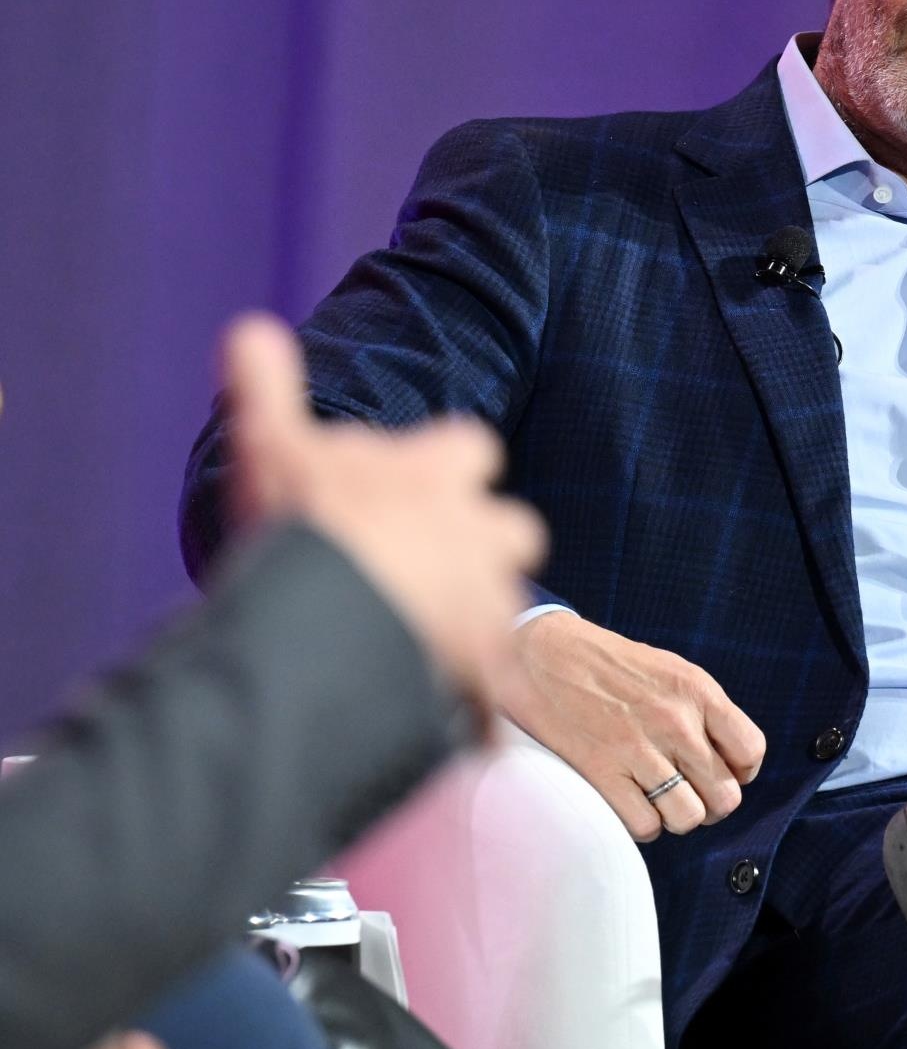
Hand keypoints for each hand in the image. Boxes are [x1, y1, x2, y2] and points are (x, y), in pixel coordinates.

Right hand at [220, 314, 547, 713]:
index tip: (415, 486)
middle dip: (484, 546)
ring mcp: (492, 605)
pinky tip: (437, 720)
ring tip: (417, 643)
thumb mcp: (274, 446)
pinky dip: (472, 708)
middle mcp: (484, 533)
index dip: (447, 469)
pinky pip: (492, 696)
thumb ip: (267, 387)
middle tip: (425, 567)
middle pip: (515, 530)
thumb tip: (248, 328)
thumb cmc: (307, 527)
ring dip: (473, 621)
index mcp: (444, 474)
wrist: (336, 620)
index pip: (471, 450)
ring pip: (506, 608)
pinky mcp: (488, 674)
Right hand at [503, 612, 764, 840]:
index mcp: (697, 691)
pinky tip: (628, 800)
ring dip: (675, 816)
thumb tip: (732, 763)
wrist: (542, 656)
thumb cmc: (610, 667)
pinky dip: (641, 823)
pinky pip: (645, 826)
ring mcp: (638, 749)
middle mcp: (675, 721)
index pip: (750, 751)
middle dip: (710, 801)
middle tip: (687, 791)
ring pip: (688, 818)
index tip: (719, 769)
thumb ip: (705, 712)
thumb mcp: (670, 671)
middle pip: (725, 796)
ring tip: (657, 797)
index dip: (740, 771)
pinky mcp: (601, 773)